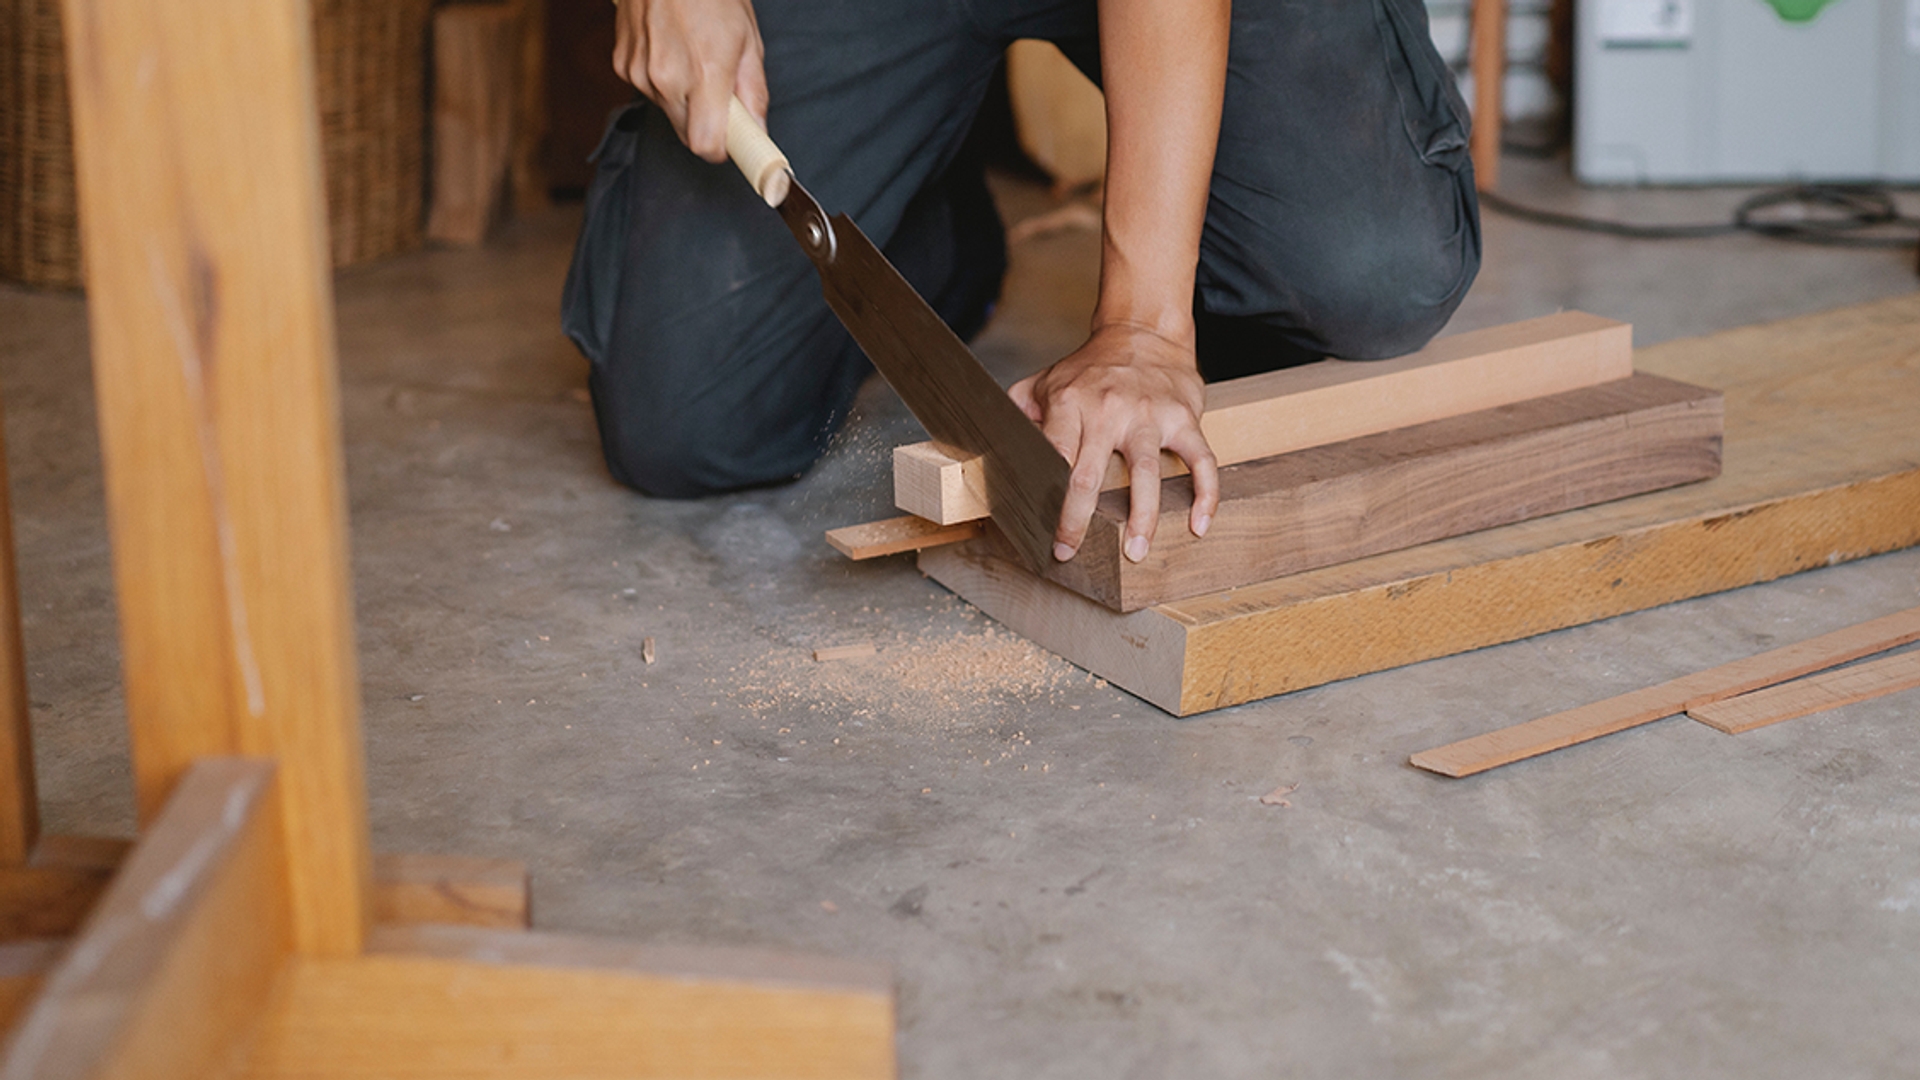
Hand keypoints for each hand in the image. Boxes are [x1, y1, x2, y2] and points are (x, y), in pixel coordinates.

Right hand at [612, 0, 766, 161]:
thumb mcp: (747, 39)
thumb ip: (753, 92)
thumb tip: (759, 132)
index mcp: (704, 72)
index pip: (706, 145)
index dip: (722, 150)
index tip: (733, 144)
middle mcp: (666, 78)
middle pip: (688, 135)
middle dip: (707, 125)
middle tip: (720, 94)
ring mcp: (639, 73)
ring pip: (669, 113)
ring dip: (685, 101)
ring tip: (693, 59)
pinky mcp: (622, 66)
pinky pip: (649, 92)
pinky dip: (663, 82)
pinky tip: (670, 50)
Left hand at [1010, 324, 1218, 563]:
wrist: (1144, 333)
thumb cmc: (1091, 369)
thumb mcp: (1045, 381)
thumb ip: (1019, 413)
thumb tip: (995, 449)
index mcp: (1070, 403)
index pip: (1054, 457)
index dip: (1048, 499)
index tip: (1046, 535)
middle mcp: (1108, 409)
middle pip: (1091, 474)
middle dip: (1078, 520)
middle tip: (1071, 553)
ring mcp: (1149, 414)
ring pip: (1146, 472)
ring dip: (1142, 518)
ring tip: (1136, 553)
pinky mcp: (1184, 417)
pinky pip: (1200, 459)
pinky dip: (1205, 493)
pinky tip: (1199, 526)